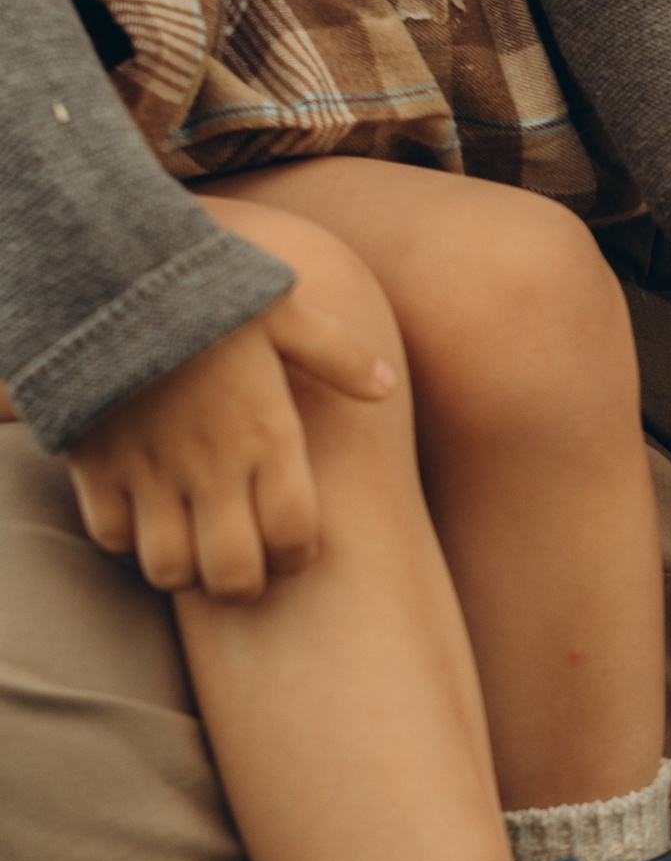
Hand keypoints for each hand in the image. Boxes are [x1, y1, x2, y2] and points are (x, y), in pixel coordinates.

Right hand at [64, 285, 395, 600]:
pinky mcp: (96, 464)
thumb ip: (336, 354)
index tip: (294, 549)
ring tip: (192, 550)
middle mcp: (212, 466)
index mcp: (267, 435)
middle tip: (242, 567)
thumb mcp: (282, 312)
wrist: (108, 276)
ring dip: (182, 570)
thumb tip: (385, 385)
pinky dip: (126, 541)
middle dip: (242, 584)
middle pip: (233, 574)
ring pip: (168, 568)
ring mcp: (150, 470)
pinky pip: (110, 535)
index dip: (298, 558)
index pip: (296, 535)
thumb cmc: (204, 293)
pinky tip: (142, 520)